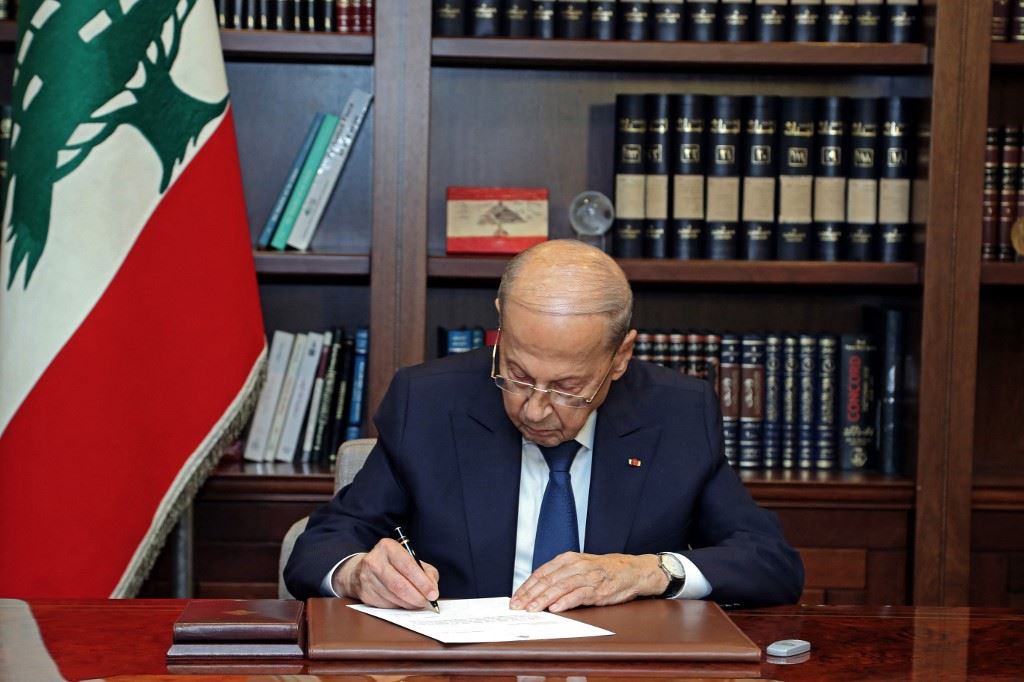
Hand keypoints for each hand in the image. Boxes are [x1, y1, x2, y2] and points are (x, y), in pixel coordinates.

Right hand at [334, 538, 439, 609]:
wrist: (361, 569)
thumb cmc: (392, 564)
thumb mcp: (409, 559)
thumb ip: (425, 571)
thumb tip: (432, 588)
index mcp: (388, 547)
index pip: (408, 567)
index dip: (422, 583)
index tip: (433, 594)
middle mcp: (375, 561)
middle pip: (399, 585)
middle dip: (417, 597)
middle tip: (426, 602)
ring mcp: (367, 578)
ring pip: (393, 597)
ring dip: (409, 603)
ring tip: (417, 602)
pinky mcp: (364, 593)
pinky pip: (386, 605)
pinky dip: (398, 606)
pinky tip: (403, 603)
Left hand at [509, 552, 666, 612]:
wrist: (629, 571)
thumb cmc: (601, 571)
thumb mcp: (578, 567)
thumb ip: (559, 576)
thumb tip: (536, 591)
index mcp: (567, 559)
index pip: (540, 573)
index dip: (526, 586)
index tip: (515, 598)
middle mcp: (575, 565)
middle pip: (547, 580)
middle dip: (529, 595)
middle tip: (517, 606)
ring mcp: (586, 577)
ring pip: (560, 587)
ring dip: (544, 599)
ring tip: (532, 609)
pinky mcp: (597, 589)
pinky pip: (578, 595)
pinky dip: (565, 602)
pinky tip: (555, 608)